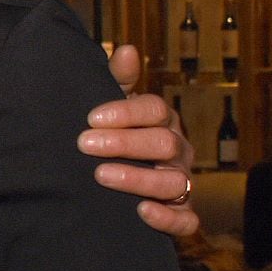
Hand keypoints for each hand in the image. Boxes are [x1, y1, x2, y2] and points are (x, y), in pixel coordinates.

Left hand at [83, 43, 198, 236]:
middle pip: (164, 143)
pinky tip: (142, 212)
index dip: (126, 112)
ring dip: (138, 178)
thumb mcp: (109, 109)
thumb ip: (115, 80)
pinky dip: (168, 218)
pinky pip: (186, 220)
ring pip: (174, 181)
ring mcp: (181, 183)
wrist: (106, 186)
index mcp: (162, 122)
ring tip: (102, 176)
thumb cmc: (110, 138)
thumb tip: (125, 49)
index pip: (155, 110)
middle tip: (86, 145)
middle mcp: (177, 151)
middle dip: (125, 143)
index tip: (91, 117)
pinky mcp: (180, 215)